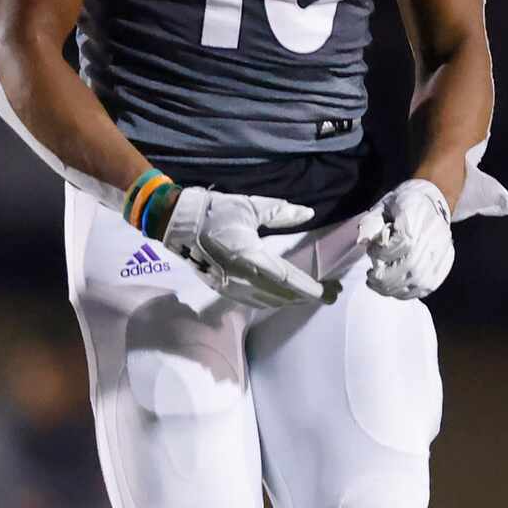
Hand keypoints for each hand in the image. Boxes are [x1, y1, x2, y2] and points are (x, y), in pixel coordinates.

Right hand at [159, 186, 331, 309]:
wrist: (176, 223)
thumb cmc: (214, 212)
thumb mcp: (250, 207)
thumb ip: (280, 213)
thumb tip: (307, 213)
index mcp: (250, 258)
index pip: (289, 280)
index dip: (312, 288)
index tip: (331, 291)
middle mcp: (241, 278)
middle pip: (282, 295)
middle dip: (306, 296)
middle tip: (327, 294)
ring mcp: (230, 286)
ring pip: (268, 301)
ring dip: (289, 300)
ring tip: (306, 294)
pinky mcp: (221, 287)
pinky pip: (253, 301)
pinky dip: (271, 300)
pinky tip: (279, 295)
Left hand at [359, 178, 454, 299]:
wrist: (436, 200)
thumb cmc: (405, 203)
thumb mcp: (384, 205)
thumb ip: (372, 222)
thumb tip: (363, 241)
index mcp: (417, 217)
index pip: (404, 243)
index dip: (383, 252)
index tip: (371, 250)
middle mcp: (433, 236)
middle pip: (412, 266)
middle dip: (385, 277)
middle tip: (370, 276)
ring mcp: (442, 251)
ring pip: (420, 280)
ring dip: (394, 288)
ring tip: (378, 285)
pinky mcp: (445, 262)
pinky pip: (429, 285)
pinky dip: (409, 293)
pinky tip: (394, 290)